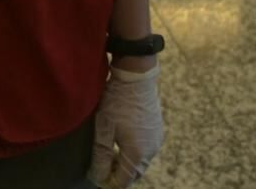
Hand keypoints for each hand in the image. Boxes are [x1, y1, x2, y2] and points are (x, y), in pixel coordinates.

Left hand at [90, 64, 163, 187]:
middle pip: (135, 171)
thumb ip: (102, 154)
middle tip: (103, 170)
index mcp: (138, 152)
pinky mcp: (157, 129)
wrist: (136, 77)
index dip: (111, 182)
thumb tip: (99, 176)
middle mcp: (151, 149)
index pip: (126, 179)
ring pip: (141, 160)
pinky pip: (146, 148)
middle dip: (120, 175)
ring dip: (127, 163)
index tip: (98, 180)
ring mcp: (156, 139)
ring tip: (110, 158)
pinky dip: (134, 152)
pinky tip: (121, 143)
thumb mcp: (104, 127)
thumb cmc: (117, 101)